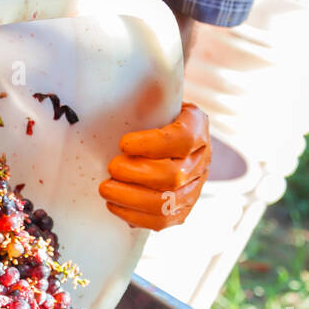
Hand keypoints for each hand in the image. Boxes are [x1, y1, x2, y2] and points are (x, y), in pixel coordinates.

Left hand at [98, 103, 209, 230]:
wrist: (167, 141)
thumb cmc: (154, 119)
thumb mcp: (156, 102)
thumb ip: (145, 98)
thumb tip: (116, 87)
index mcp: (198, 127)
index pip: (182, 139)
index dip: (151, 144)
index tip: (124, 143)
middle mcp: (202, 160)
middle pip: (173, 176)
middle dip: (136, 174)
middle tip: (112, 167)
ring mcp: (194, 189)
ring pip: (166, 203)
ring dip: (129, 198)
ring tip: (106, 188)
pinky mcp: (181, 211)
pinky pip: (160, 222)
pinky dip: (133, 215)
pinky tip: (113, 204)